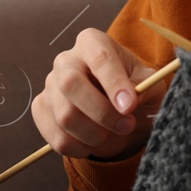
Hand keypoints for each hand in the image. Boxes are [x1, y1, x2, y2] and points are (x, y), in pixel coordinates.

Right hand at [33, 28, 170, 160]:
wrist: (119, 111)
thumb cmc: (135, 90)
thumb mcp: (149, 83)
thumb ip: (144, 87)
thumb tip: (128, 101)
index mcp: (92, 42)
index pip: (99, 58)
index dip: (114, 83)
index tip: (129, 106)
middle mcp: (66, 60)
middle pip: (70, 84)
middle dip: (102, 112)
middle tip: (127, 125)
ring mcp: (49, 85)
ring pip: (65, 116)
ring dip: (95, 134)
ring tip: (113, 133)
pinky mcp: (41, 110)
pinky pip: (57, 137)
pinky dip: (80, 148)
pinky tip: (94, 143)